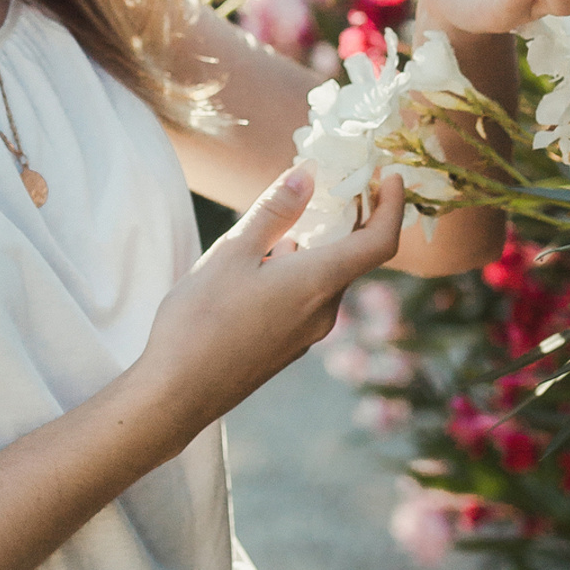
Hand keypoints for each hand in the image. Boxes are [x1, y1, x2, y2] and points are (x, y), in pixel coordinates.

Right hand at [138, 166, 406, 434]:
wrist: (177, 394)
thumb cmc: (200, 320)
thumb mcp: (232, 253)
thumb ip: (274, 213)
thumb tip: (308, 175)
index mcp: (318, 283)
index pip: (380, 241)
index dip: (393, 205)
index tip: (391, 175)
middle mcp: (324, 311)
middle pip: (352, 257)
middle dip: (347, 218)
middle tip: (330, 182)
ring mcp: (307, 334)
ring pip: (326, 277)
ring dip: (318, 245)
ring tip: (288, 218)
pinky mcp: (287, 346)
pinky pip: (308, 298)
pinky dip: (301, 270)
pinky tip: (266, 263)